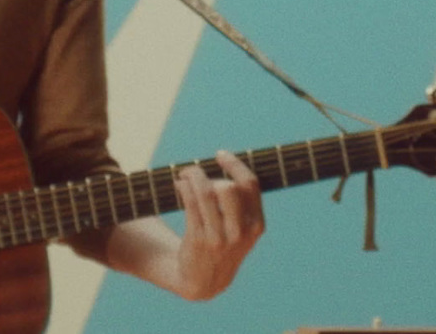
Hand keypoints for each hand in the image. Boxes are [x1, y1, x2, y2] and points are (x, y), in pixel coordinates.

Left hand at [169, 150, 264, 299]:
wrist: (206, 280)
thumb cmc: (223, 243)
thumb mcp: (241, 228)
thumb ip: (240, 201)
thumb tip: (225, 161)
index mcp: (256, 225)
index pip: (250, 185)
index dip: (234, 164)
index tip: (220, 155)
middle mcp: (240, 232)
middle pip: (229, 188)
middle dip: (209, 174)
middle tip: (195, 171)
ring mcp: (220, 238)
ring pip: (206, 194)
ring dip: (193, 177)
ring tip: (185, 174)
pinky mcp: (199, 239)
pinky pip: (191, 204)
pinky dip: (184, 188)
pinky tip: (180, 185)